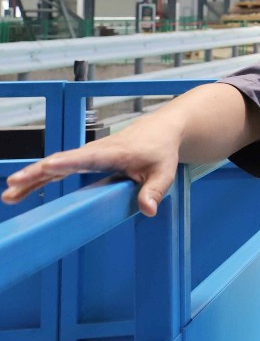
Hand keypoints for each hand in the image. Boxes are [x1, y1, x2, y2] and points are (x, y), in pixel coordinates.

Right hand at [3, 117, 181, 215]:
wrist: (159, 130)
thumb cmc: (160, 150)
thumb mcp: (164, 171)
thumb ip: (155, 190)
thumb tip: (147, 209)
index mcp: (113, 153)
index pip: (86, 158)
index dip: (67, 163)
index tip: (48, 167)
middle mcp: (95, 151)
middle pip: (61, 161)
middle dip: (37, 172)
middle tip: (14, 184)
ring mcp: (86, 155)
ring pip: (54, 166)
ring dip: (31, 179)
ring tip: (9, 195)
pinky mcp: (83, 160)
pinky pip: (57, 169)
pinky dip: (39, 179)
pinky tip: (20, 191)